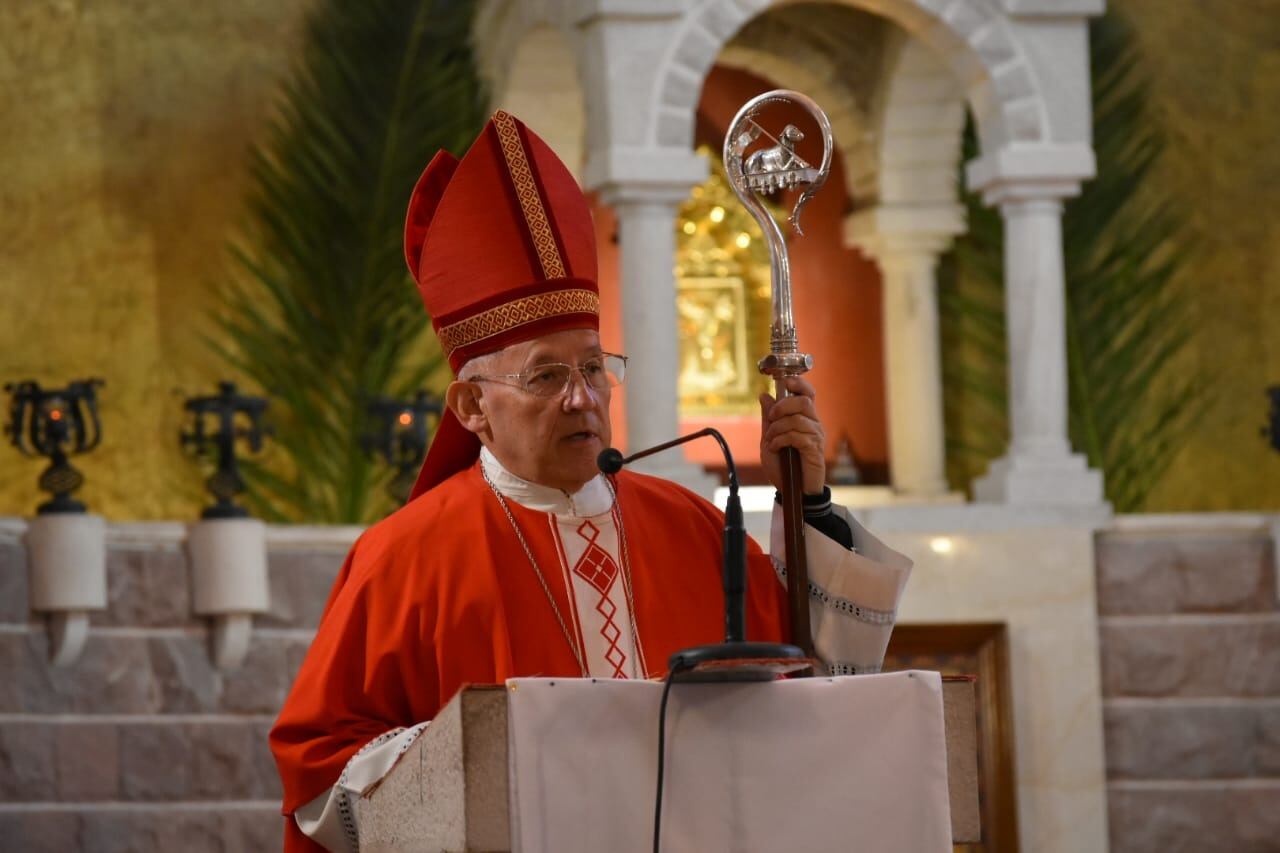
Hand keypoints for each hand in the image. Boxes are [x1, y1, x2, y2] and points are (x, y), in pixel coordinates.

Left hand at [758, 375, 825, 494]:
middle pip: (803, 401)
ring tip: (771, 441)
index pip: (808, 393)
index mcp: (804, 418)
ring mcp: (816, 436)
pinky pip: (797, 436)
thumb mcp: (769, 439)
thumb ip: (768, 418)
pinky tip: (776, 449)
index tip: (784, 382)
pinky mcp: (815, 449)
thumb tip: (764, 394)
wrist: (792, 491)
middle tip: (771, 419)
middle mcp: (814, 424)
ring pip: (797, 419)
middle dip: (782, 407)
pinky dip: (781, 440)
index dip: (798, 383)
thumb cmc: (783, 467)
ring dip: (778, 428)